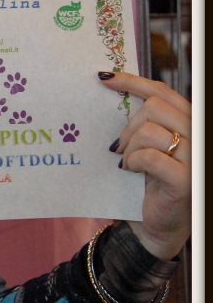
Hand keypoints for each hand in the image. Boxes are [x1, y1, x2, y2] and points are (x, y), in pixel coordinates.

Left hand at [101, 71, 190, 259]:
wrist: (158, 224)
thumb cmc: (150, 180)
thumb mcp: (146, 145)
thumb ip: (141, 121)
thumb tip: (109, 88)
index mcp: (188, 123)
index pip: (163, 92)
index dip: (133, 81)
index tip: (104, 78)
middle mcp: (198, 136)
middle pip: (154, 108)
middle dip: (129, 125)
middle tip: (119, 146)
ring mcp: (196, 159)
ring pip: (151, 130)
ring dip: (129, 146)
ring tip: (126, 162)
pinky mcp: (186, 181)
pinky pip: (152, 157)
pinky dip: (134, 161)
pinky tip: (130, 170)